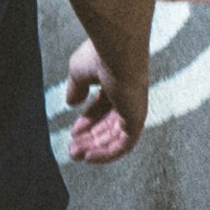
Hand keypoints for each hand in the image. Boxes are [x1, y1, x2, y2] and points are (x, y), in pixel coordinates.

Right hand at [61, 46, 147, 163]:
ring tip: (76, 155)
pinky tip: (90, 157)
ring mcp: (134, 109)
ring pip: (116, 138)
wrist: (116, 51)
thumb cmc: (98, 55)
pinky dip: (107, 154)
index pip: (104, 108)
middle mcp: (128, 97)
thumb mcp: (79, 72)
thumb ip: (76, 88)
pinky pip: (124, 145)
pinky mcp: (137, 120)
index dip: (88, 121)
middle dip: (90, 139)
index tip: (73, 131)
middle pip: (109, 125)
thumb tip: (71, 103)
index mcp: (116, 83)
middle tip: (73, 149)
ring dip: (95, 149)